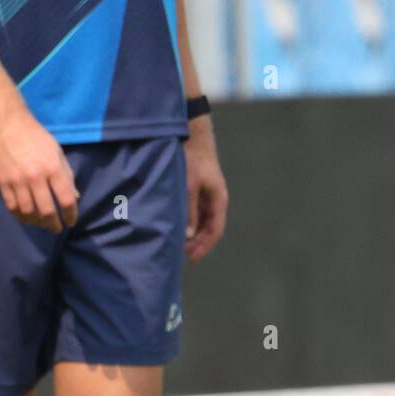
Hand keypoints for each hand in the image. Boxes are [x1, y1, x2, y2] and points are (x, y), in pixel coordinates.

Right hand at [0, 107, 78, 232]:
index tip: (71, 222)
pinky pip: (12, 207)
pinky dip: (20, 217)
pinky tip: (27, 218)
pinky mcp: (3, 183)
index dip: (70, 214)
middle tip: (57, 228)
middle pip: (46, 211)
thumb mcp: (58, 153)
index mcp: (53, 168)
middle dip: (53, 224)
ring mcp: (17, 181)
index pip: (65, 199)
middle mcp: (35, 177)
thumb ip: (66, 176)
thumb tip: (73, 198)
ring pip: (28, 212)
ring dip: (37, 223)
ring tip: (43, 224)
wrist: (8, 126)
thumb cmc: (37, 138)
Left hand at [184, 116, 227, 262]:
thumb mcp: (189, 187)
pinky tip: (175, 227)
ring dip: (191, 234)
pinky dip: (187, 223)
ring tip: (175, 244)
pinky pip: (195, 213)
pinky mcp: (198, 191)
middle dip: (196, 244)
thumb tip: (188, 235)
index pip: (215, 231)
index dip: (204, 247)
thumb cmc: (192, 160)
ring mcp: (207, 196)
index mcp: (218, 200)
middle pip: (208, 229)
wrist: (192, 136)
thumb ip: (189, 211)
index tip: (191, 259)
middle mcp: (215, 201)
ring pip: (201, 222)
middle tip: (179, 255)